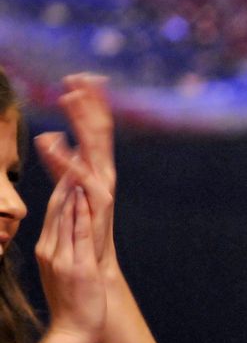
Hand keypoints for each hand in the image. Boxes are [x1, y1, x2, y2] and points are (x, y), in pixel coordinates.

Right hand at [35, 172, 105, 342]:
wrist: (72, 329)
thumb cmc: (71, 300)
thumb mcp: (61, 270)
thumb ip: (62, 248)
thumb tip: (66, 230)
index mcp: (47, 249)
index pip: (54, 210)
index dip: (62, 184)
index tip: (69, 160)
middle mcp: (50, 249)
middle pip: (56, 207)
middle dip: (63, 177)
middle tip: (67, 152)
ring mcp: (62, 257)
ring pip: (64, 215)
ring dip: (70, 187)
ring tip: (76, 161)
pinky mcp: (76, 266)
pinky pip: (76, 233)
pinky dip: (77, 212)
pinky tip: (81, 194)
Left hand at [36, 74, 116, 266]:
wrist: (92, 266)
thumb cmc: (78, 229)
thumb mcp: (65, 188)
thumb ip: (58, 162)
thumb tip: (49, 136)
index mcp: (94, 167)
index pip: (93, 128)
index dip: (90, 102)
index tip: (81, 77)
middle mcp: (102, 172)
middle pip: (97, 130)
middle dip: (90, 102)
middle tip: (80, 76)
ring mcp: (102, 186)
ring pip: (92, 145)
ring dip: (81, 120)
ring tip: (69, 96)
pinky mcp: (96, 201)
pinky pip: (77, 175)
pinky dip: (63, 158)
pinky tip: (49, 141)